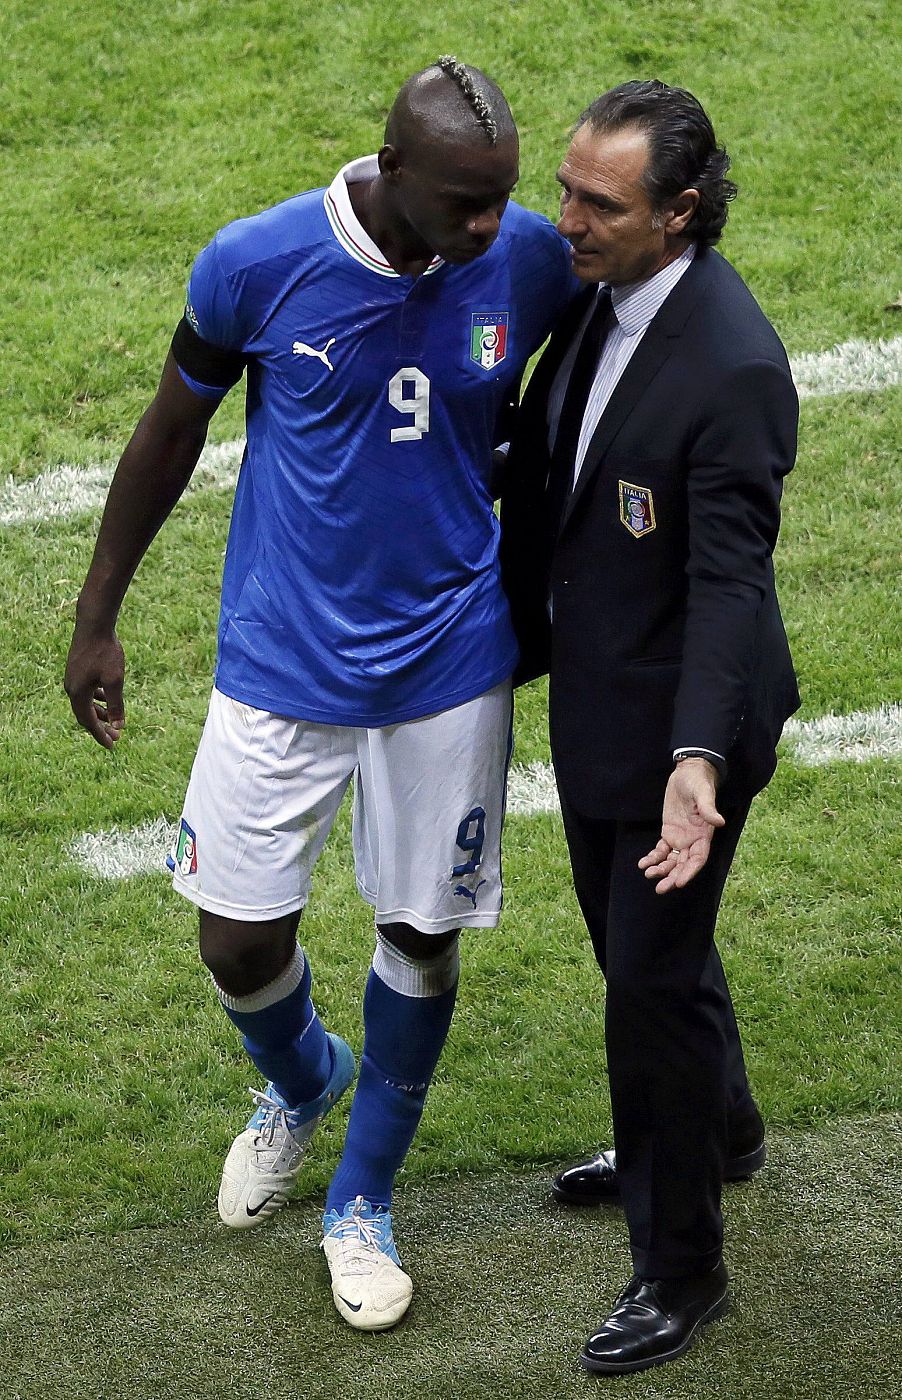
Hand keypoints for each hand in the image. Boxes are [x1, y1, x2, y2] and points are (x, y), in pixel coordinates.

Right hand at [64, 623, 125, 748]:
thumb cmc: (105, 652)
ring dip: (100, 713)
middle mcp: (71, 688)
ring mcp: (73, 678)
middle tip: (117, 737)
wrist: (94, 624)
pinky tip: (105, 697)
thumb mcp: (115, 680)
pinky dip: (96, 699)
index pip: (88, 723)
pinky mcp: (77, 669)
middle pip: (85, 715)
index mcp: (78, 694)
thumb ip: (116, 705)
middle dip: (101, 727)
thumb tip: (119, 726)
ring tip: (114, 721)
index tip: (112, 746)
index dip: (101, 736)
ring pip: (86, 703)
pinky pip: (86, 692)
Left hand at [638, 758, 725, 892]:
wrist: (688, 772)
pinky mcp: (669, 831)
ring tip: (649, 875)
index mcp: (704, 834)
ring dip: (662, 869)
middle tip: (660, 888)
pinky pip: (662, 849)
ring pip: (672, 860)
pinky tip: (643, 864)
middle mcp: (693, 840)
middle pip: (684, 864)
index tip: (679, 882)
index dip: (690, 871)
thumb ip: (709, 808)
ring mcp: (681, 837)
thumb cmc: (698, 782)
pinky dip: (653, 857)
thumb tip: (720, 822)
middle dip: (673, 877)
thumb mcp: (703, 793)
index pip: (698, 858)